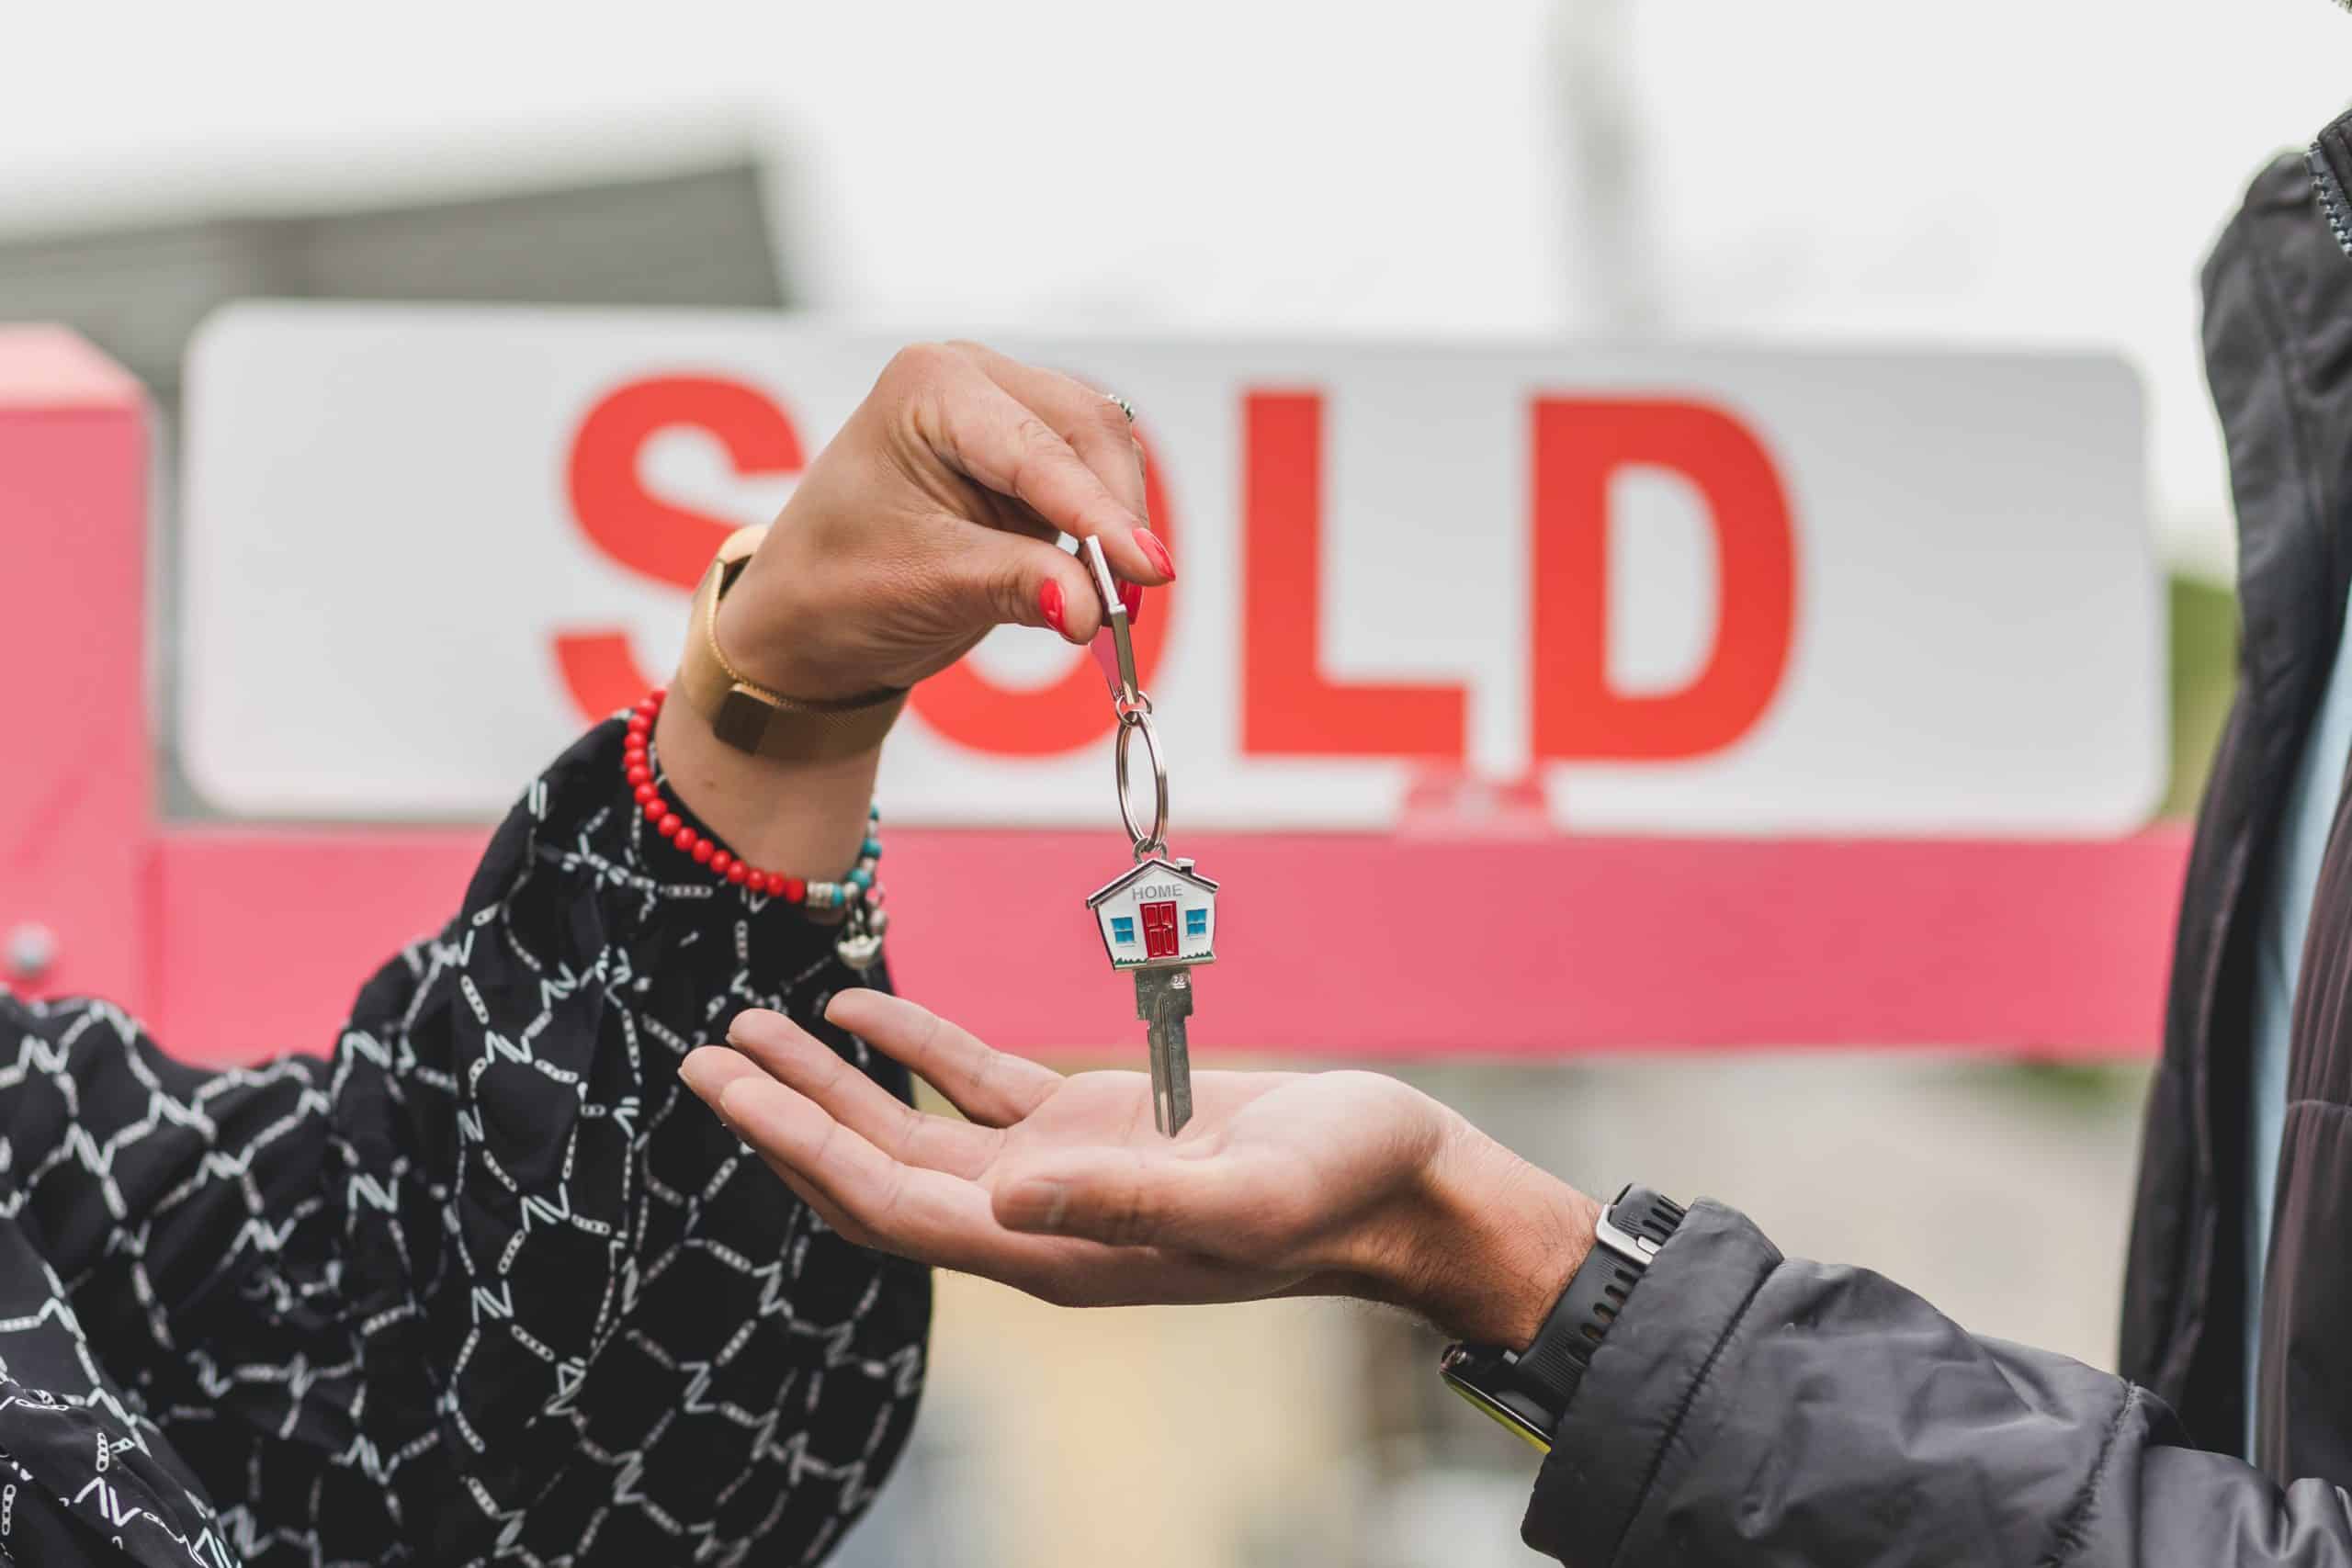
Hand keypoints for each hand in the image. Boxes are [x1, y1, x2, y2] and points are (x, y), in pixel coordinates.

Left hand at [654, 341, 1169, 873]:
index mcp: (930, 387)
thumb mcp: (924, 586)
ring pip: (1104, 452)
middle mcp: (974, 379)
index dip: (1099, 513)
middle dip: (1116, 516)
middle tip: (1128, 602)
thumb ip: (1014, 586)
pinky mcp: (1030, 455)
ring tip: (1107, 599)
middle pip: (1088, 431)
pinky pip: (1096, 479)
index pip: (1037, 448)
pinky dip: (1105, 529)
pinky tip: (1095, 578)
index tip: (1150, 571)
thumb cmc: (836, 586)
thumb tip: (1091, 608)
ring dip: (1116, 523)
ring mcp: (1006, 410)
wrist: (809, 614)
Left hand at [678, 993, 1598, 1346]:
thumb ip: (1132, 1204)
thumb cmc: (1346, 1191)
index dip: (801, 1150)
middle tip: (703, 1055)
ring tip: (751, 1028)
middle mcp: (1037, 1219)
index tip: (727, 1091)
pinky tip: (861, 1007)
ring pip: (911, 1130)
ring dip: (832, 1084)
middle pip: (873, 1172)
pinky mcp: (1091, 1127)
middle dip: (785, 1118)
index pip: (890, 1207)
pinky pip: (976, 1088)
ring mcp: (1059, 1173)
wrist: (1406, 1182)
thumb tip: (1003, 1206)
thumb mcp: (1249, 1194)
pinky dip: (915, 1048)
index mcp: (1056, 1250)